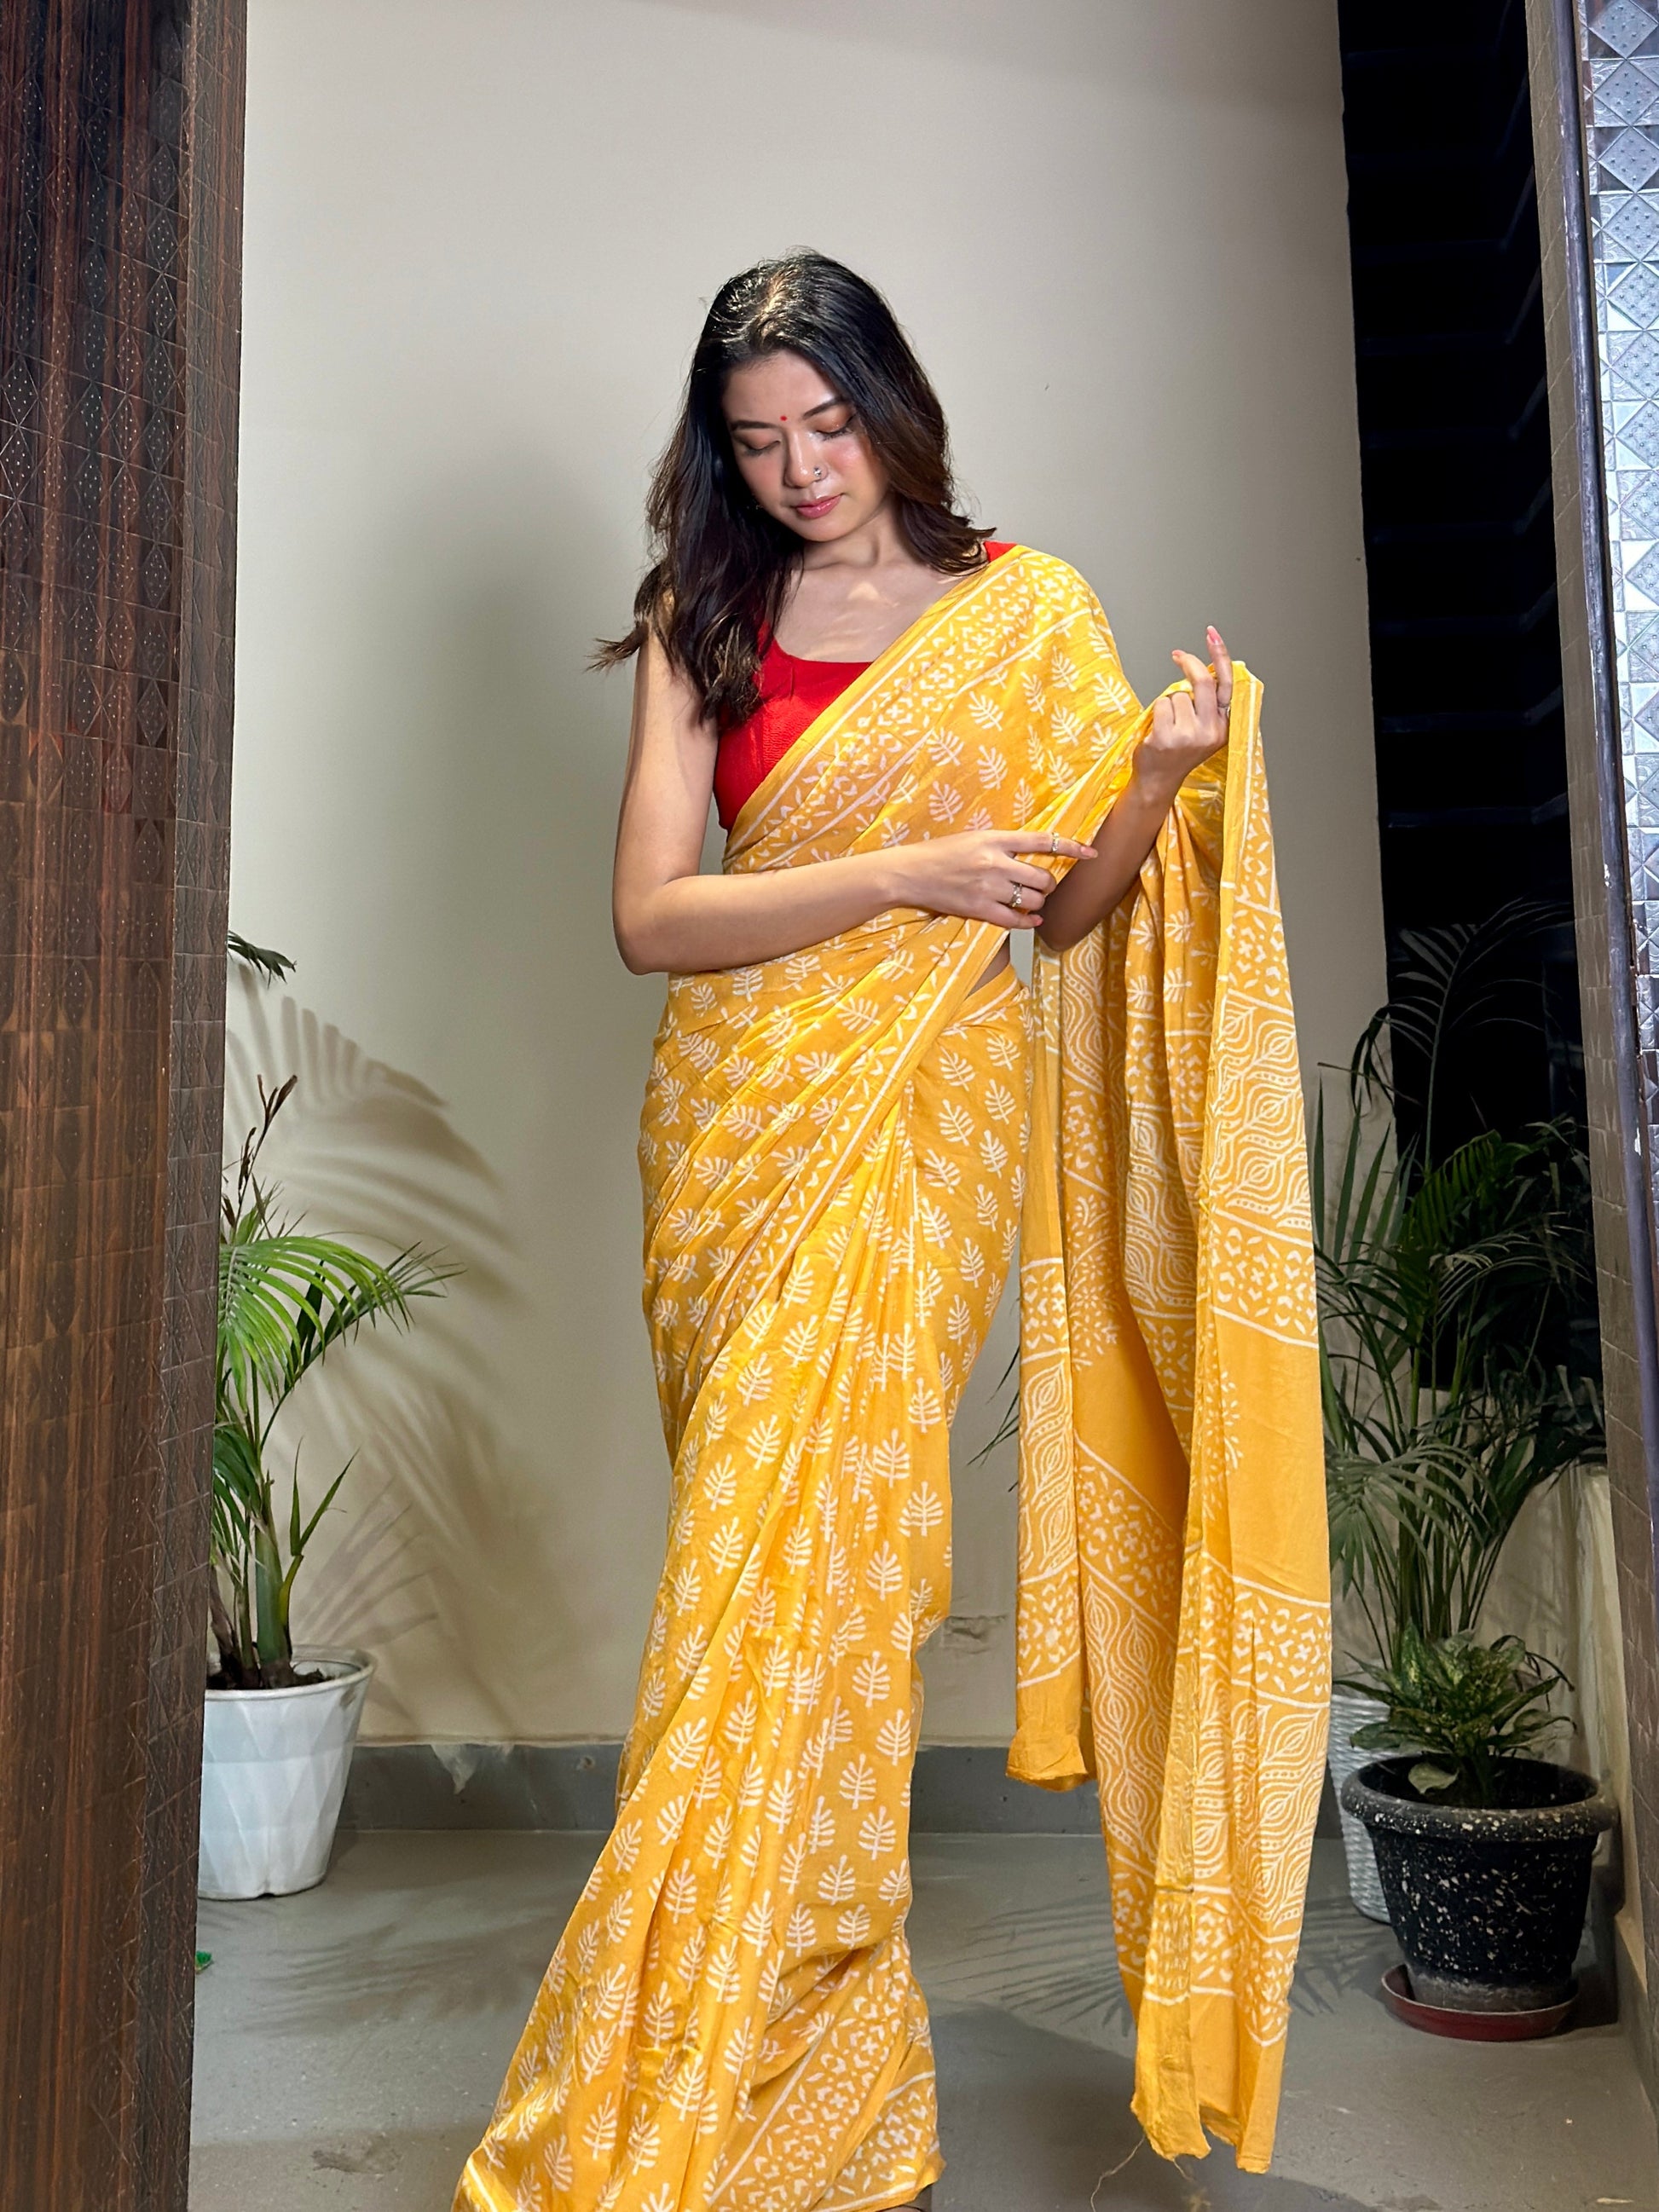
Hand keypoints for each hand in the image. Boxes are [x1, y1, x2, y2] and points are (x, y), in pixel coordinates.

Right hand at [892, 826, 1096, 929]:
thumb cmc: (940, 853)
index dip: (1071, 846)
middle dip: (1049, 884)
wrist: (909, 873)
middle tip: (1043, 886)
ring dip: (1038, 903)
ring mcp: (988, 887)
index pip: (1043, 841)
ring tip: (1031, 901)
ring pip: (1034, 899)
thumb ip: (1002, 844)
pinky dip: (1029, 922)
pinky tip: (1032, 921)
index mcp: (994, 838)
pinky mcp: (979, 909)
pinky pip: (1016, 920)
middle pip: (1043, 877)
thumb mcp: (973, 838)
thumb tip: (1033, 854)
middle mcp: (995, 862)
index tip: (1091, 853)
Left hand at [1133, 625, 1233, 803]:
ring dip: (1168, 702)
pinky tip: (1157, 731)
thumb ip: (1206, 704)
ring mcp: (1189, 735)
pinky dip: (1156, 712)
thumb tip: (1200, 669)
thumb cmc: (1177, 751)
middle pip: (1202, 682)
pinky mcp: (1167, 737)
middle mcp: (1210, 731)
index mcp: (1223, 727)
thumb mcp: (1202, 729)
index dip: (1220, 656)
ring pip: (1177, 694)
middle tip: (1178, 656)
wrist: (1158, 781)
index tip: (1211, 634)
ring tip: (1168, 724)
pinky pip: (1161, 705)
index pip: (1227, 685)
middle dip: (1188, 663)